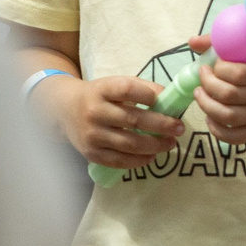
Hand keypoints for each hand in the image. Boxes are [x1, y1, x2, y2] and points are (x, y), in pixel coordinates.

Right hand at [43, 72, 182, 169]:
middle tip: (180, 128)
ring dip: (154, 145)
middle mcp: (95, 112)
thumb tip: (171, 99)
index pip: (127, 90)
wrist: (65, 110)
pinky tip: (152, 157)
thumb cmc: (101, 96)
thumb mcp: (116, 84)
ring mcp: (91, 134)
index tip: (164, 100)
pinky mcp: (90, 153)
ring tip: (171, 144)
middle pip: (133, 119)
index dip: (149, 95)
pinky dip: (138, 161)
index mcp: (103, 90)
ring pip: (128, 143)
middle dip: (161, 125)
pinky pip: (117, 160)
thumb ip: (143, 88)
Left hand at [190, 37, 245, 145]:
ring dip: (206, 106)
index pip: (239, 74)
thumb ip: (221, 43)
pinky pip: (233, 137)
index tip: (211, 65)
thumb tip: (192, 41)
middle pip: (229, 95)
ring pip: (228, 117)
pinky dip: (216, 129)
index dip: (218, 70)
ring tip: (200, 95)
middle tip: (201, 80)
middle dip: (207, 86)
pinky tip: (210, 117)